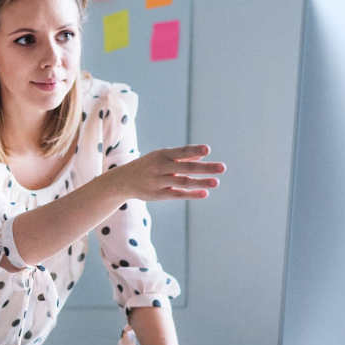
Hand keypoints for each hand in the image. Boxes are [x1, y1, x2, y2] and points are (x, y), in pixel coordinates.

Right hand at [108, 144, 224, 200]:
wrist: (122, 181)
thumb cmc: (146, 166)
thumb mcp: (160, 158)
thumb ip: (181, 157)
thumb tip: (203, 155)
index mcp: (162, 155)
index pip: (181, 152)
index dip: (194, 151)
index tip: (208, 150)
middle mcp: (160, 167)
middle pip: (186, 167)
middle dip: (205, 168)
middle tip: (222, 168)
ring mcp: (159, 181)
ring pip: (183, 182)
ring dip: (200, 182)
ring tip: (216, 182)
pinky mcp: (158, 195)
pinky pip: (177, 194)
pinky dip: (191, 194)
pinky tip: (205, 194)